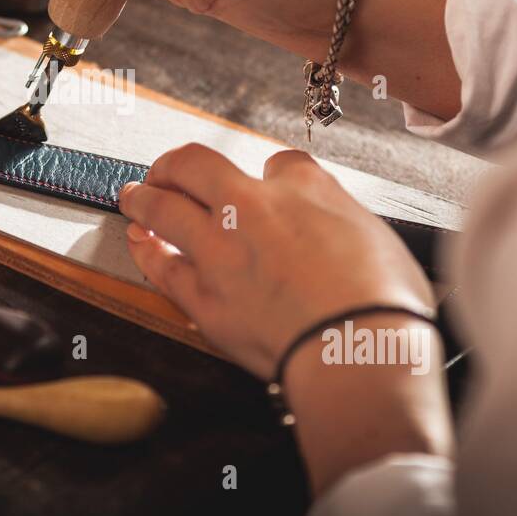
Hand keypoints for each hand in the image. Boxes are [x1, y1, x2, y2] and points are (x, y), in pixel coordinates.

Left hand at [120, 143, 453, 493]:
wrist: (358, 352)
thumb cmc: (383, 303)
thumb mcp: (379, 236)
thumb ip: (340, 217)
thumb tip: (329, 219)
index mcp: (306, 188)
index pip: (280, 164)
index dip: (271, 174)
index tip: (267, 184)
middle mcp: (253, 207)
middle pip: (195, 164)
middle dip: (175, 163)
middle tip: (167, 170)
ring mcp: (220, 250)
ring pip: (162, 206)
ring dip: (143, 196)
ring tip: (133, 193)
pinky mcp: (203, 297)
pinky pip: (160, 265)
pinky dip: (144, 249)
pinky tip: (138, 241)